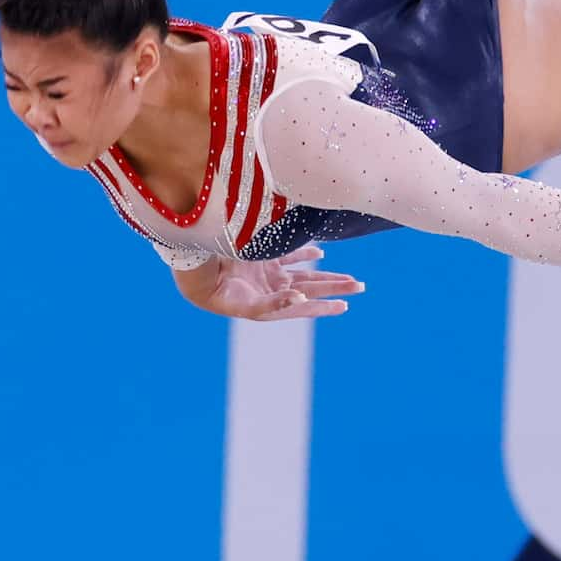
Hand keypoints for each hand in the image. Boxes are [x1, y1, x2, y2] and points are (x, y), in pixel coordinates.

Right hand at [202, 243, 364, 320]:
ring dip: (326, 273)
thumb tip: (301, 299)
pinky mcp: (264, 258)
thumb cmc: (223, 297)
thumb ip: (276, 303)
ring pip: (306, 273)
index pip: (308, 305)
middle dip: (336, 287)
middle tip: (360, 286)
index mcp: (276, 304)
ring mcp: (271, 273)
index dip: (327, 306)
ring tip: (347, 276)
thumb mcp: (251, 305)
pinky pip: (289, 255)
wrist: (200, 278)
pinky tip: (320, 254)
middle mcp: (276, 289)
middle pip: (313, 287)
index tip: (346, 306)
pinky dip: (305, 254)